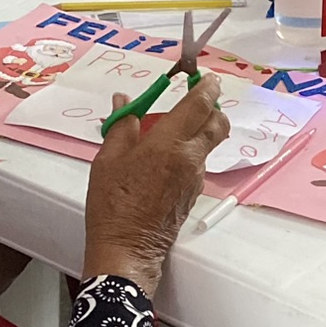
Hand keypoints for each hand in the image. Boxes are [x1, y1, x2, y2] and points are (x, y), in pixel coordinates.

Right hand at [82, 76, 230, 295]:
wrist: (127, 249)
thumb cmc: (112, 204)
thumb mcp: (107, 160)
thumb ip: (122, 126)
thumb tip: (125, 100)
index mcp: (169, 144)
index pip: (199, 106)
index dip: (207, 87)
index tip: (208, 77)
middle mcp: (190, 159)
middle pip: (217, 124)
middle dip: (213, 107)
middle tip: (198, 98)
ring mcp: (196, 178)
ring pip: (209, 144)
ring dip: (200, 130)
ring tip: (174, 127)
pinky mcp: (193, 194)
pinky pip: (198, 163)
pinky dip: (191, 151)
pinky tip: (166, 155)